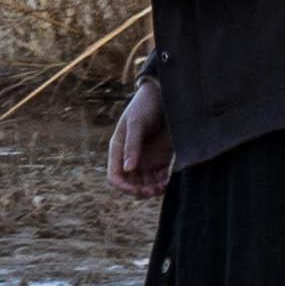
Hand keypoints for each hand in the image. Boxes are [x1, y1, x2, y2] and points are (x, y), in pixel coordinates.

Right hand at [107, 77, 171, 197]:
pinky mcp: (161, 158)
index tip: (137, 190)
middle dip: (140, 191)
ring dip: (152, 190)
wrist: (165, 94)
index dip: (124, 187)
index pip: (115, 176)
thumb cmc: (146, 105)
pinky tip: (169, 182)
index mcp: (119, 148)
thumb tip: (128, 169)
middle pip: (131, 184)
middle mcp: (131, 157)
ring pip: (146, 184)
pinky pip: (160, 178)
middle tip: (153, 190)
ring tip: (163, 186)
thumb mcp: (137, 123)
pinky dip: (163, 184)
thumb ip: (132, 146)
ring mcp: (146, 159)